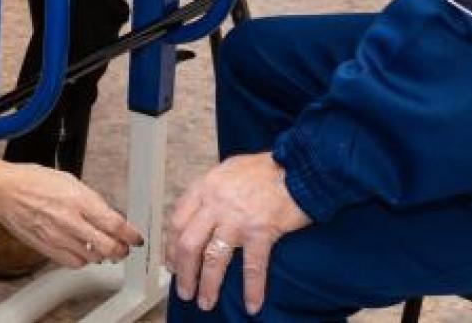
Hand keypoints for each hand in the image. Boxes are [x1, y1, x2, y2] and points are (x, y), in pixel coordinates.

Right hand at [0, 160, 142, 268]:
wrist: (4, 191)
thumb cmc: (32, 181)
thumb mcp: (69, 180)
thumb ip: (91, 200)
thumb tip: (108, 214)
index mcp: (79, 199)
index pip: (115, 224)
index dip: (131, 235)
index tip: (136, 237)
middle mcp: (71, 220)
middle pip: (108, 246)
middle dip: (121, 249)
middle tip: (124, 247)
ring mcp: (58, 237)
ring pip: (93, 257)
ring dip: (102, 254)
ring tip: (102, 247)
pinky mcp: (47, 248)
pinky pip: (73, 262)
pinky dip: (83, 260)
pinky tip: (82, 251)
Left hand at [167, 152, 310, 314]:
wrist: (300, 167)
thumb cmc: (265, 169)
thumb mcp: (227, 171)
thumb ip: (210, 192)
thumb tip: (199, 215)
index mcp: (205, 187)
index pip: (177, 221)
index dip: (171, 247)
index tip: (172, 263)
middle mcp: (216, 203)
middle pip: (188, 244)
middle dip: (183, 272)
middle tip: (184, 290)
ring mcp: (237, 218)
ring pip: (213, 258)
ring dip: (208, 285)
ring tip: (206, 302)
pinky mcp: (261, 231)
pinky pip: (252, 266)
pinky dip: (252, 288)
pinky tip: (252, 304)